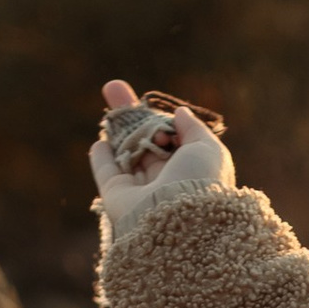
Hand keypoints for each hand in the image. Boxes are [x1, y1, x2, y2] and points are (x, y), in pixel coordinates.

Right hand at [89, 78, 233, 236]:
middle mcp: (164, 182)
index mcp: (190, 172)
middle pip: (145, 141)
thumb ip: (194, 129)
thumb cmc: (200, 183)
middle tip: (114, 86)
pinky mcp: (117, 197)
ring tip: (110, 90)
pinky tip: (100, 142)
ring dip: (118, 124)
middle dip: (133, 113)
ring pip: (126, 151)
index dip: (164, 123)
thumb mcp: (208, 150)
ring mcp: (140, 191)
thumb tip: (179, 113)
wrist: (179, 221)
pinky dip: (103, 158)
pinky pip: (107, 172)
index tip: (160, 115)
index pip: (172, 141)